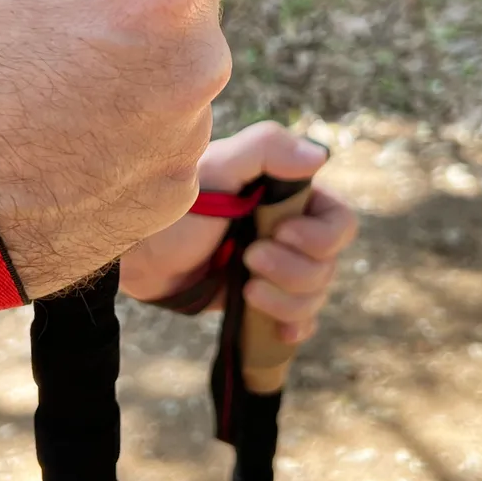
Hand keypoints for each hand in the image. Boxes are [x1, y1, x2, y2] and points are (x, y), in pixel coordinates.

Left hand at [121, 122, 358, 342]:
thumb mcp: (217, 168)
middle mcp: (292, 234)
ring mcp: (279, 271)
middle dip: (293, 270)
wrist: (141, 257)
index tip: (280, 233)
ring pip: (314, 297)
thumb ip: (266, 148)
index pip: (340, 223)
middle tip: (248, 259)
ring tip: (244, 289)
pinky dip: (294, 326)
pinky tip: (278, 332)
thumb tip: (319, 156)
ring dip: (285, 299)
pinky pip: (300, 321)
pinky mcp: (263, 301)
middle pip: (328, 266)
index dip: (320, 237)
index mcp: (290, 198)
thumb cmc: (176, 207)